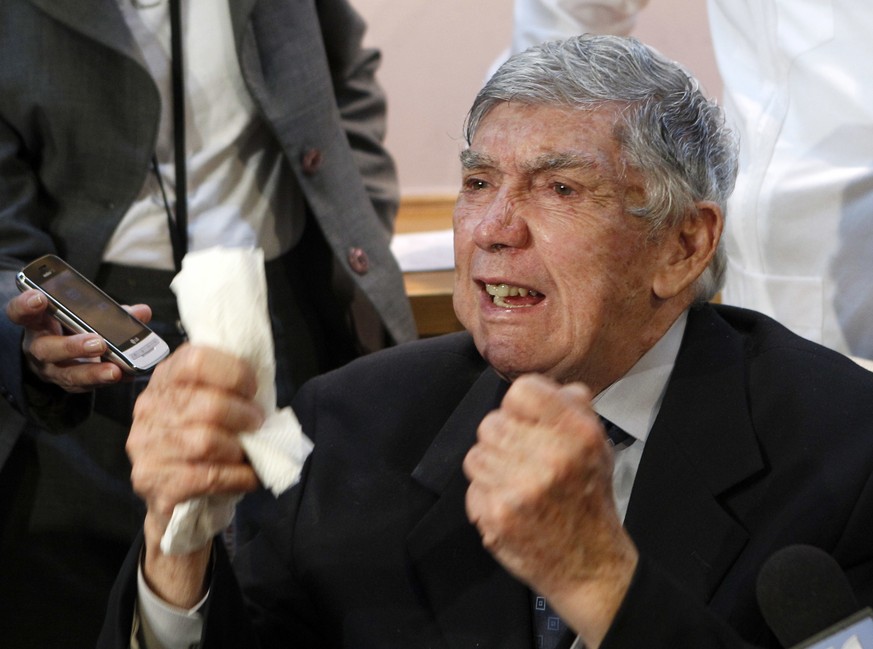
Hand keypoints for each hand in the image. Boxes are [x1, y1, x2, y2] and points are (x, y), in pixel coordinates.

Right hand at [6, 289, 152, 391]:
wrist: (57, 354)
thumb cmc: (69, 327)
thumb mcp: (80, 314)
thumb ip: (107, 311)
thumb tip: (141, 312)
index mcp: (37, 323)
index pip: (21, 313)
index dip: (26, 306)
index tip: (39, 298)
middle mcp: (40, 348)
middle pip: (48, 349)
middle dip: (73, 346)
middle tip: (98, 342)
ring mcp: (53, 370)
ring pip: (69, 374)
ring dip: (94, 372)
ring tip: (116, 370)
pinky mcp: (69, 384)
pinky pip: (87, 386)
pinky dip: (108, 380)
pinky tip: (127, 375)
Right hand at [127, 344, 262, 605]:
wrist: (179, 502)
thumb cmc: (205, 444)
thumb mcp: (212, 405)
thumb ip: (228, 389)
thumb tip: (260, 386)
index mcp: (165, 380)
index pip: (195, 359)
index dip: (234, 372)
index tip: (252, 389)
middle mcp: (149, 409)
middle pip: (207, 404)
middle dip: (244, 416)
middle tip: (256, 425)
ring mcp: (146, 446)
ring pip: (206, 441)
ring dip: (238, 448)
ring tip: (247, 453)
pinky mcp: (152, 481)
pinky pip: (206, 476)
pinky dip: (237, 477)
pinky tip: (247, 477)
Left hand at [463, 374, 637, 647]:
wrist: (588, 565)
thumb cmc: (589, 499)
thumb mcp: (597, 446)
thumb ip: (575, 408)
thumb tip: (550, 386)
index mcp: (577, 434)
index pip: (521, 391)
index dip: (519, 405)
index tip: (525, 419)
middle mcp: (550, 458)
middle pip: (491, 422)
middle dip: (503, 439)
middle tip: (521, 458)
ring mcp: (520, 489)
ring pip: (476, 453)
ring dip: (491, 466)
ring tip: (514, 481)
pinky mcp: (498, 516)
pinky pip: (473, 486)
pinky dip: (486, 494)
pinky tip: (509, 505)